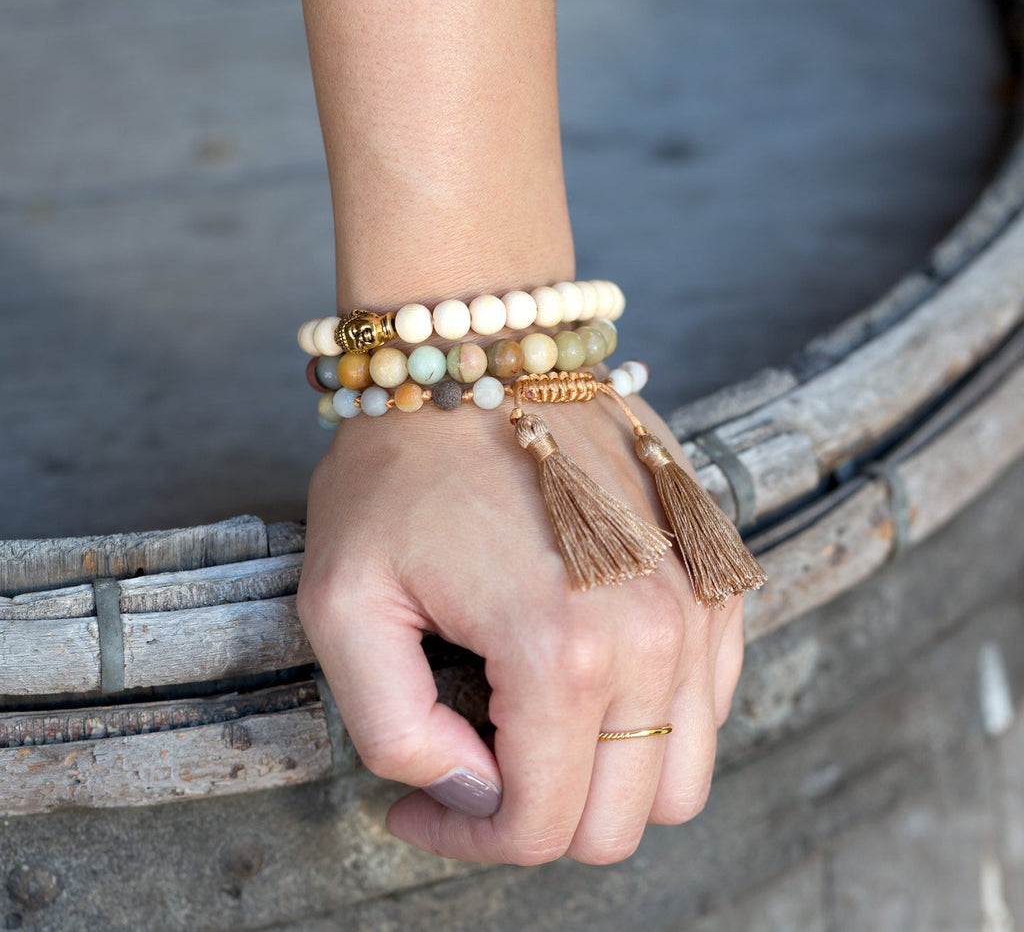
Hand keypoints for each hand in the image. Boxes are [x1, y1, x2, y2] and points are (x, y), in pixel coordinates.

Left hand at [297, 393, 744, 864]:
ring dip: (603, 777)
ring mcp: (699, 601)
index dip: (469, 839)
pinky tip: (585, 677)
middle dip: (538, 817)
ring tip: (530, 728)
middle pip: (622, 820)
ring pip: (681, 773)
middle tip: (472, 766)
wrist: (481, 358)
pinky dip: (652, 719)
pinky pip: (710, 700)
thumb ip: (395, 731)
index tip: (418, 807)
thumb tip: (471, 789)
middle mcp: (656, 634)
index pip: (541, 827)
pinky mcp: (714, 573)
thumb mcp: (344, 603)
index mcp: (562, 651)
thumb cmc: (402, 470)